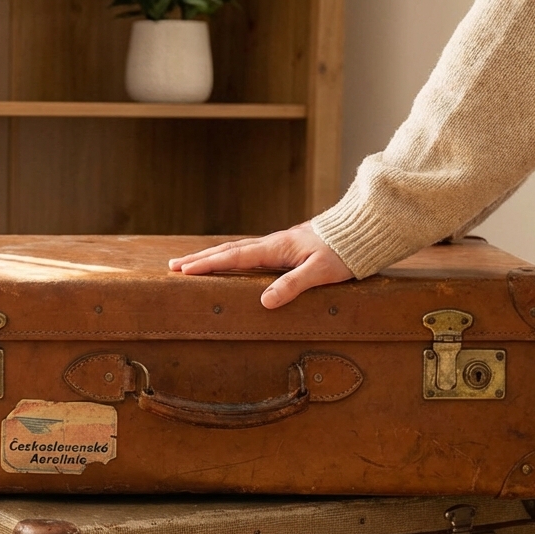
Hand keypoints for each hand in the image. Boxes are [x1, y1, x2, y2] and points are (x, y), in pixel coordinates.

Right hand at [168, 223, 354, 308]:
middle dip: (199, 259)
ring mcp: (276, 245)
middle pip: (227, 251)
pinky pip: (248, 253)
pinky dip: (229, 257)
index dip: (207, 265)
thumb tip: (264, 302)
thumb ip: (293, 286)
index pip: (233, 258)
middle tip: (172, 267)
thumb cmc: (343, 252)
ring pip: (236, 250)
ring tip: (190, 264)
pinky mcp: (284, 248)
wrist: (361, 230)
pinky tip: (226, 263)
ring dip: (211, 257)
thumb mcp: (320, 272)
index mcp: (275, 249)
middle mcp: (271, 244)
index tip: (183, 271)